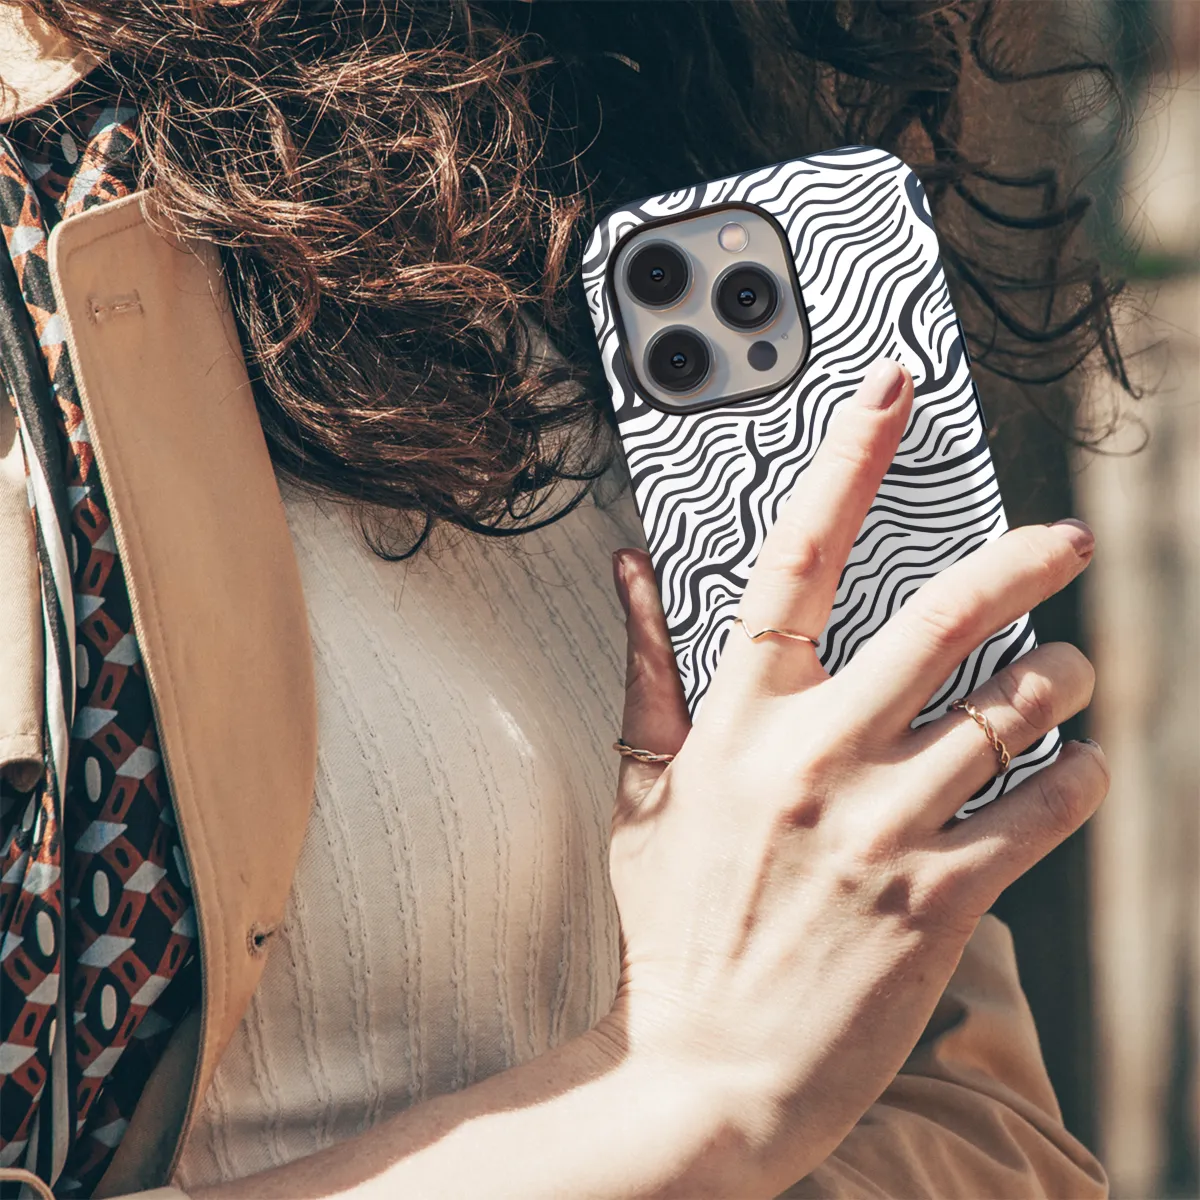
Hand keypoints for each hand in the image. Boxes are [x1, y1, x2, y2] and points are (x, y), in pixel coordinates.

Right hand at [605, 359, 1107, 1194]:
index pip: (795, 560)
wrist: (704, 1071)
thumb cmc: (673, 927)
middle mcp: (815, 759)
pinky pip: (1040, 809)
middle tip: (1064, 540)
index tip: (891, 391)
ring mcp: (881, 828)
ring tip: (1070, 677)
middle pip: (941, 620)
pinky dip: (1076, 776)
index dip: (847, 463)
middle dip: (1021, 563)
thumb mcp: (643, 791)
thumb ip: (645, 670)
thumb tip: (628, 569)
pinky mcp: (939, 899)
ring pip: (1009, 712)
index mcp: (739, 723)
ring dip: (1060, 682)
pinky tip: (1074, 767)